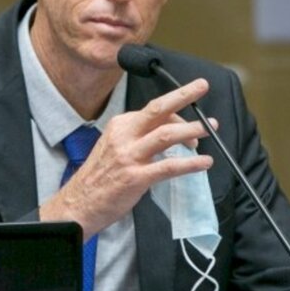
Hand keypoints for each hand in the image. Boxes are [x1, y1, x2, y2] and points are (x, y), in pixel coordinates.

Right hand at [39, 78, 215, 240]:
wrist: (78, 204)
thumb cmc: (99, 178)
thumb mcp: (115, 148)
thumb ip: (140, 139)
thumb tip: (171, 136)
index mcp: (119, 126)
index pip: (153, 110)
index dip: (177, 112)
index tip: (193, 119)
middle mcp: (124, 136)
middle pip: (158, 110)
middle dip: (183, 95)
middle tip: (202, 86)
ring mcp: (129, 156)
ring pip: (166, 135)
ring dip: (191, 130)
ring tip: (211, 128)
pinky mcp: (135, 178)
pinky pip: (168, 166)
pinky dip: (190, 164)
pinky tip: (204, 163)